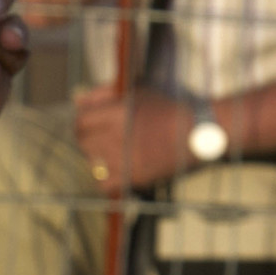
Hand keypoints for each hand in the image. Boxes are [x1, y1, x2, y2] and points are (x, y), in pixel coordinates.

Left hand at [73, 85, 195, 193]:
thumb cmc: (167, 108)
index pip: (80, 121)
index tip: (88, 125)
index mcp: (118, 113)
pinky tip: (116, 171)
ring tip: (113, 153)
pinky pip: (104, 184)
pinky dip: (106, 179)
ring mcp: (124, 159)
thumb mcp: (138, 91)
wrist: (197, 131)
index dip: (82, 122)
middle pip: (83, 142)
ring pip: (92, 163)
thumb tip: (77, 101)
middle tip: (101, 140)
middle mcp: (117, 136)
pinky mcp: (133, 177)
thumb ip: (104, 93)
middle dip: (89, 140)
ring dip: (98, 158)